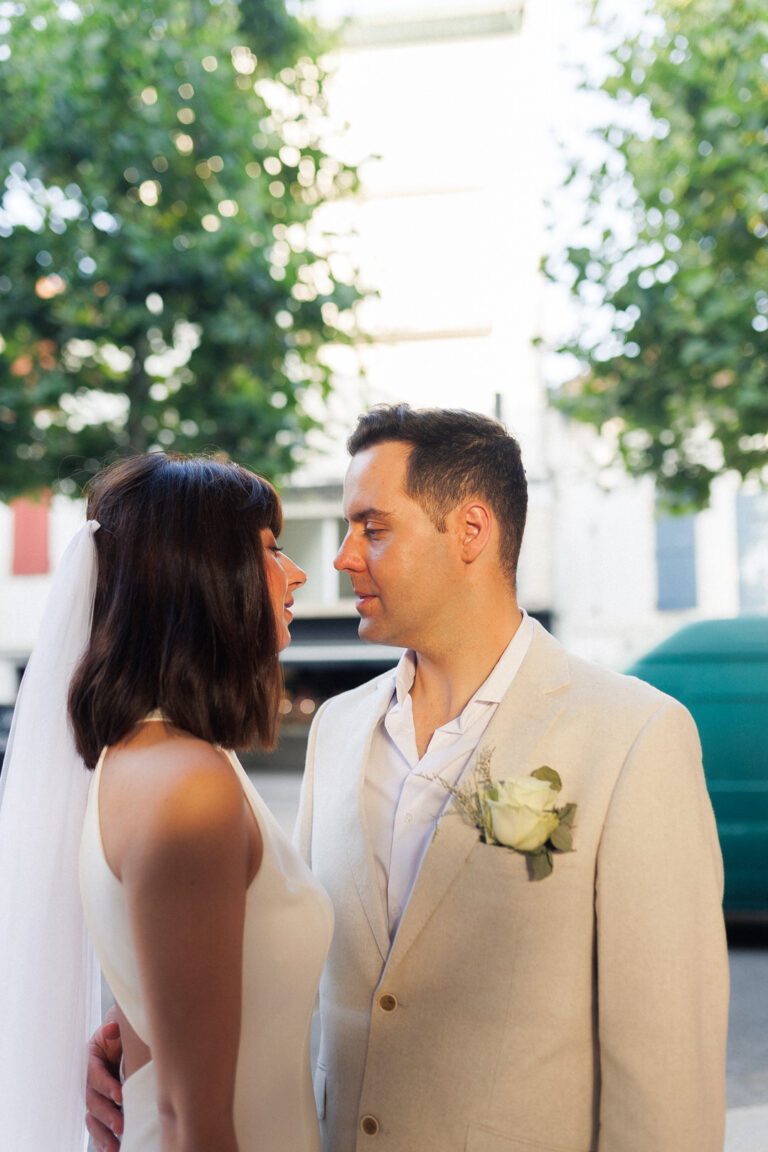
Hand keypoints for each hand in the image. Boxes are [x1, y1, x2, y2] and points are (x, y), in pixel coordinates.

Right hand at [85, 1019, 123, 1151]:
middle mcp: (90, 1079)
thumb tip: (111, 1029)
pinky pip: (99, 1126)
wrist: (124, 1036)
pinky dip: (103, 1140)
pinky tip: (112, 1151)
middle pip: (93, 1101)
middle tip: (121, 1125)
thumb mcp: (119, 1024)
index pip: (96, 1074)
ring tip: (114, 1147)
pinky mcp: (103, 1107)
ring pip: (93, 1118)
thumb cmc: (123, 1030)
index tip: (120, 1095)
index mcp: (92, 1058)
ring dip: (102, 1134)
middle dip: (107, 1114)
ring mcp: (95, 1095)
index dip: (106, 1085)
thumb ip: (115, 1028)